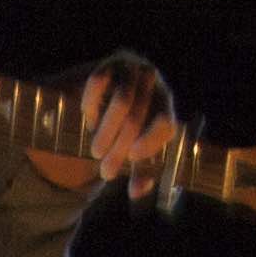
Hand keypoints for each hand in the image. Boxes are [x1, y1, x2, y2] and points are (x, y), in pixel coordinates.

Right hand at [33, 57, 176, 189]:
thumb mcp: (134, 144)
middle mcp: (153, 82)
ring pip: (122, 101)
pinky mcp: (108, 64)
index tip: (132, 159)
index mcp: (165, 101)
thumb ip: (140, 168)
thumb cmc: (123, 123)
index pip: (166, 122)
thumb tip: (137, 192)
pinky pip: (100, 84)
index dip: (151, 143)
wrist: (102, 90)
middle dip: (120, 149)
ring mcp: (131, 69)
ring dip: (107, 131)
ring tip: (96, 151)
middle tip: (106, 172)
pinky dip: (92, 105)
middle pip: (139, 117)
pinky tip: (88, 119)